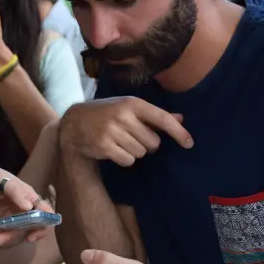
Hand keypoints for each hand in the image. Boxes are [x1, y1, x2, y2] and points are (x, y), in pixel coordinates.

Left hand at [0, 160, 54, 243]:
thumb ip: (15, 191)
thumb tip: (29, 207)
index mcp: (28, 194)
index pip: (45, 210)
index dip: (45, 223)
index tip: (33, 235)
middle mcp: (25, 204)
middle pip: (38, 222)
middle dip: (34, 233)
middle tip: (25, 240)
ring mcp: (15, 211)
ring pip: (26, 228)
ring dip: (20, 236)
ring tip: (8, 241)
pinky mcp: (5, 217)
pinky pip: (13, 229)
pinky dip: (10, 236)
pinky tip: (1, 239)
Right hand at [59, 97, 192, 166]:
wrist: (74, 123)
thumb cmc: (106, 114)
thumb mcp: (129, 108)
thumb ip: (154, 115)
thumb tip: (181, 119)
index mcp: (132, 103)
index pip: (162, 118)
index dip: (178, 132)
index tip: (189, 143)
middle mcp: (123, 116)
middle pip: (153, 142)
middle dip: (146, 144)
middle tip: (132, 137)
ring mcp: (113, 131)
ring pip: (141, 153)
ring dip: (134, 152)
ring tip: (120, 142)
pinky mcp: (105, 146)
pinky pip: (128, 160)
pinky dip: (124, 159)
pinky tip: (113, 150)